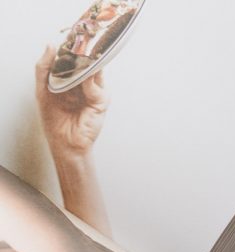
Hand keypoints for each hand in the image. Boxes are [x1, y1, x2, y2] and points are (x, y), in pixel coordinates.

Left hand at [35, 45, 108, 159]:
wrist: (63, 141)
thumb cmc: (53, 118)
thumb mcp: (42, 87)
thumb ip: (44, 66)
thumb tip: (51, 44)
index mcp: (72, 79)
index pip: (75, 58)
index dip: (72, 47)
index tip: (69, 35)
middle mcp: (85, 84)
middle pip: (88, 61)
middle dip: (83, 51)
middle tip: (78, 39)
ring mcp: (95, 92)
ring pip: (95, 70)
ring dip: (86, 63)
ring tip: (79, 57)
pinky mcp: (101, 102)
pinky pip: (95, 86)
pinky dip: (88, 81)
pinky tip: (82, 79)